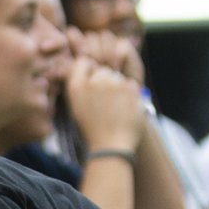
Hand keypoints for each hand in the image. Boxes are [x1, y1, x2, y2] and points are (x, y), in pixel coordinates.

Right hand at [58, 35, 145, 152]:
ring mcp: (113, 84)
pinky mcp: (130, 89)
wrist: (111, 146)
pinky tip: (125, 110)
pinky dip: (130, 95)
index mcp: (77, 87)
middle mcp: (93, 82)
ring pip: (117, 77)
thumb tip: (88, 67)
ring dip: (118, 88)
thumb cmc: (93, 130)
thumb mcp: (76, 108)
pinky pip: (131, 85)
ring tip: (116, 108)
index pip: (83, 62)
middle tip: (106, 102)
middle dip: (105, 82)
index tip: (93, 83)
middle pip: (102, 70)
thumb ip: (80, 86)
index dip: (89, 70)